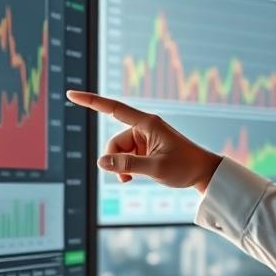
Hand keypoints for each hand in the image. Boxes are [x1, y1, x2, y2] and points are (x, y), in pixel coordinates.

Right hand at [67, 90, 222, 192]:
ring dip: (121, 167)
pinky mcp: (146, 149)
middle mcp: (144, 128)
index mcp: (147, 123)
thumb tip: (101, 162)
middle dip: (115, 160)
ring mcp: (144, 138)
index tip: (71, 94)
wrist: (203, 173)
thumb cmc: (185, 167)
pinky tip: (133, 177)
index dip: (91, 101)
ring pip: (119, 151)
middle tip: (124, 178)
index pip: (113, 109)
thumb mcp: (155, 168)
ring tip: (131, 180)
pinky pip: (126, 157)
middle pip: (115, 141)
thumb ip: (127, 165)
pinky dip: (126, 168)